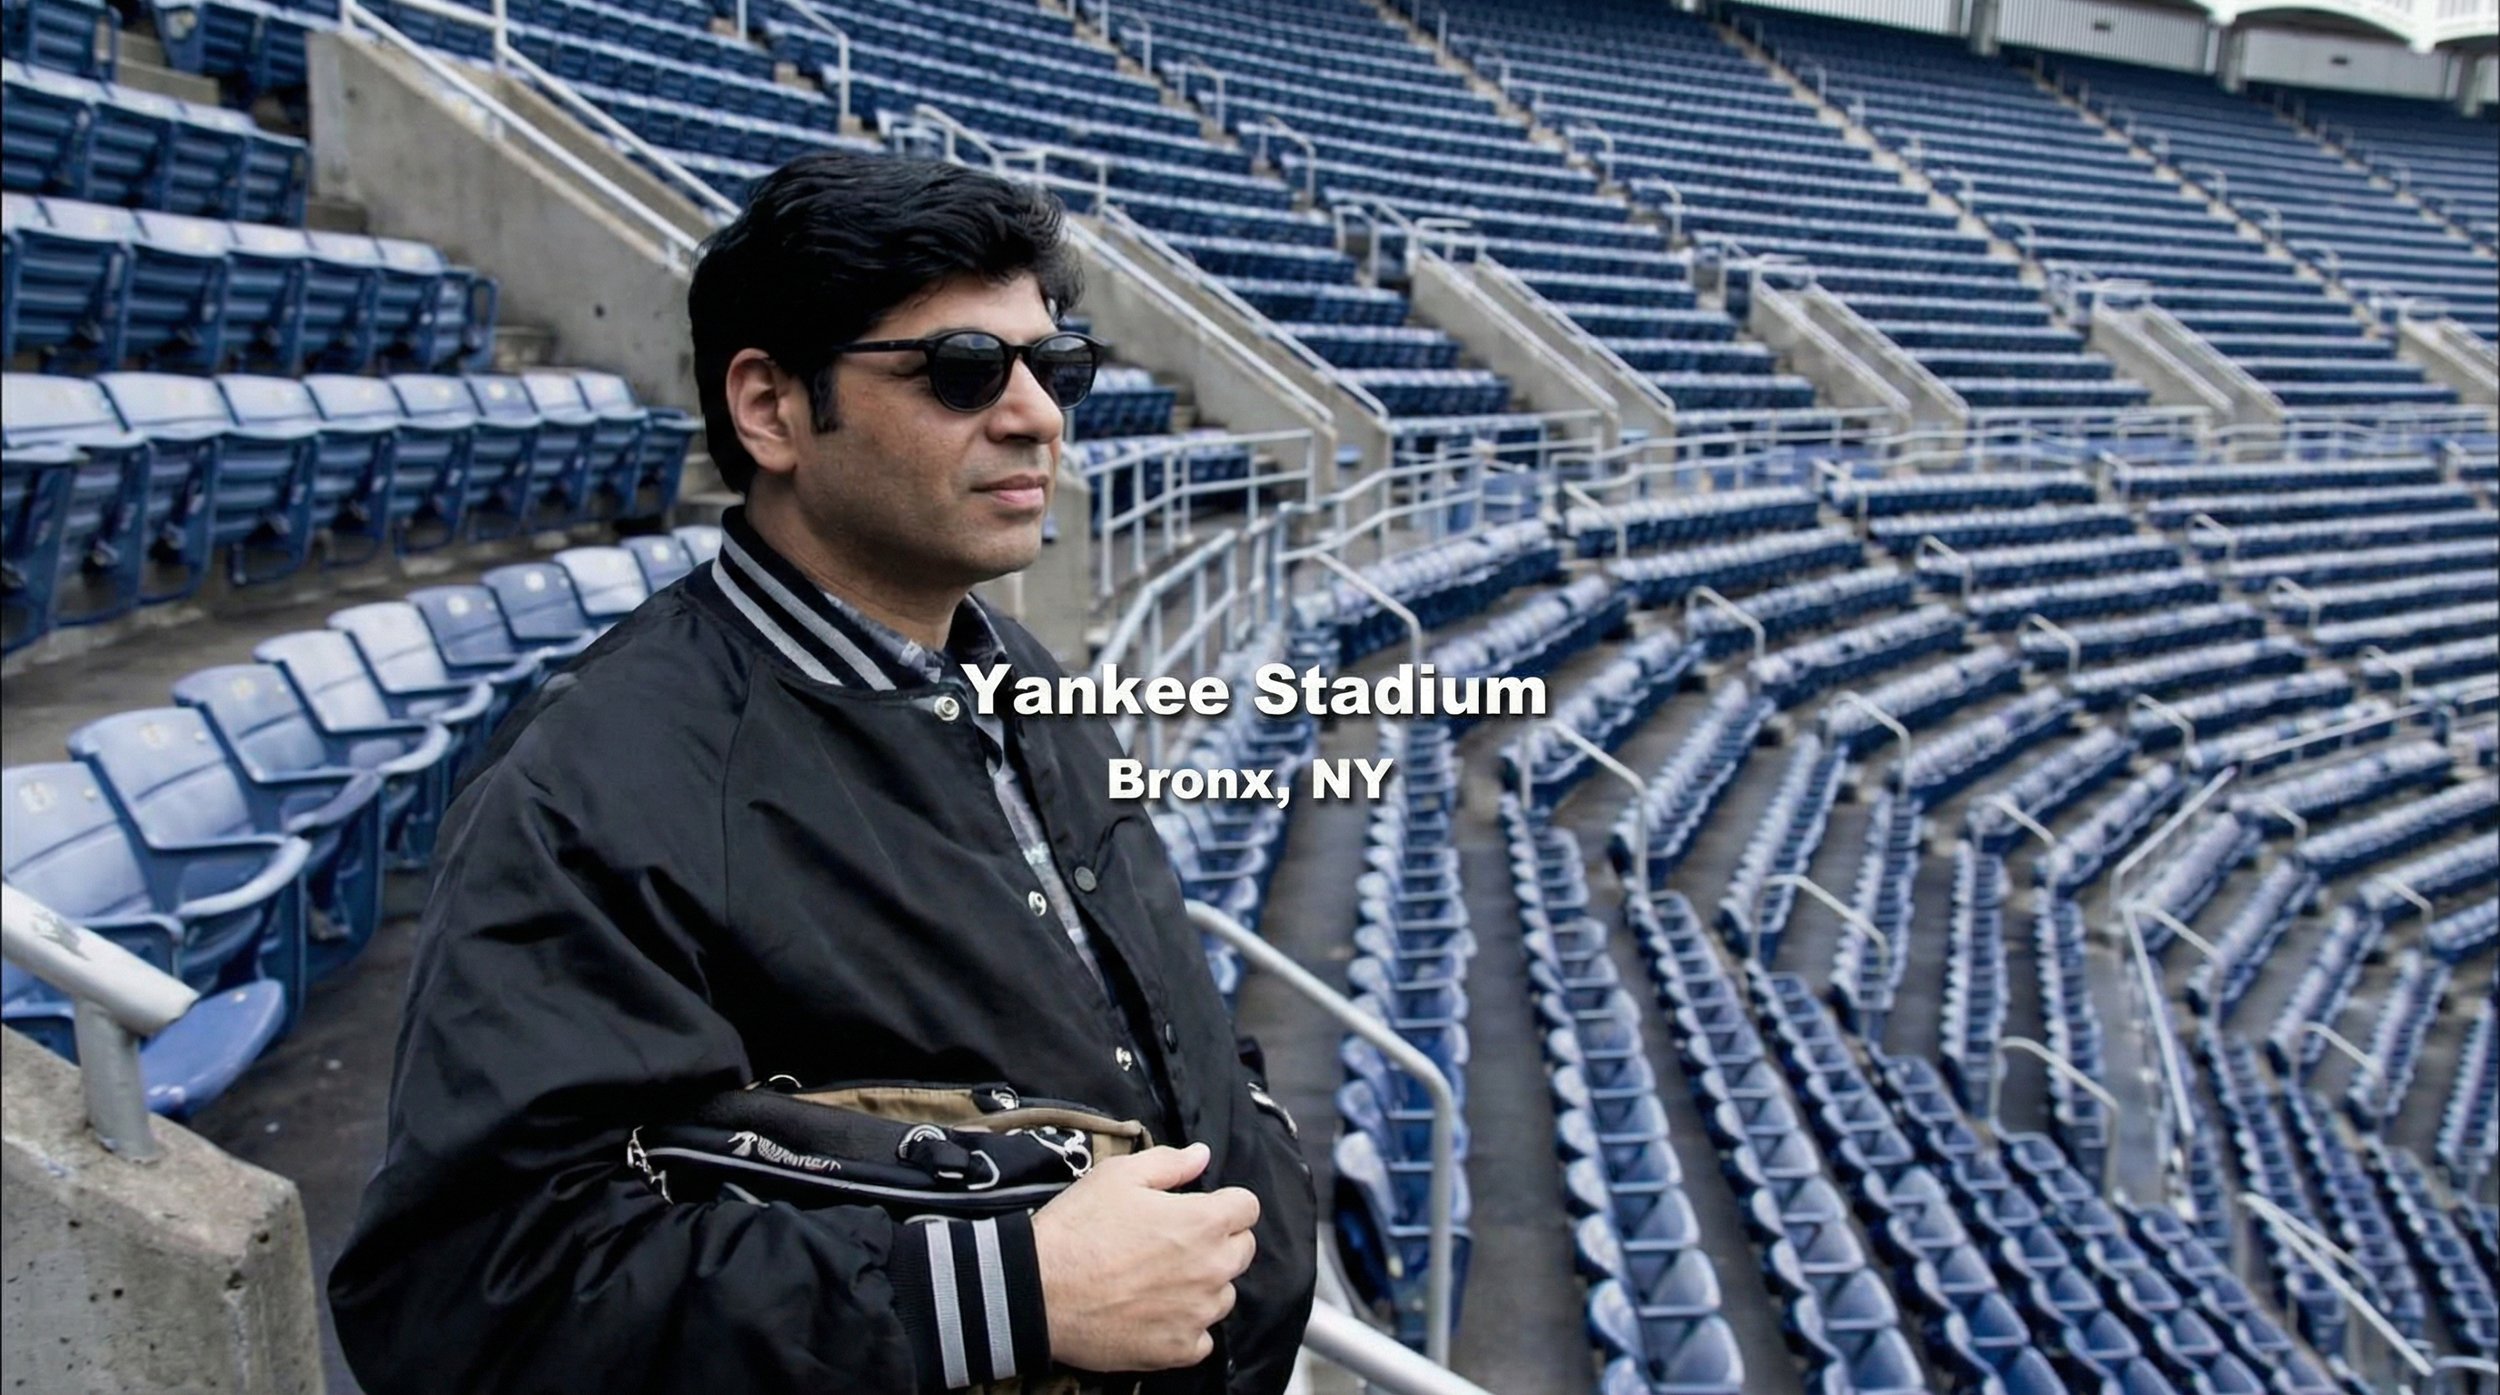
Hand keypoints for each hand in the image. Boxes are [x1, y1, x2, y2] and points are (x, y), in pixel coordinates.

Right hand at [1030, 1142, 1259, 1371]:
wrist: (1038, 1290)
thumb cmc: (1078, 1228)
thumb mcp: (1119, 1176)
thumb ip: (1170, 1163)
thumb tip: (1202, 1155)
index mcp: (1204, 1222)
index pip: (1247, 1208)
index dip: (1225, 1203)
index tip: (1201, 1208)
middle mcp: (1212, 1269)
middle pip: (1242, 1251)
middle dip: (1219, 1242)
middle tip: (1176, 1242)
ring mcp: (1198, 1314)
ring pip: (1223, 1295)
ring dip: (1203, 1285)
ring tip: (1160, 1279)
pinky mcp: (1178, 1349)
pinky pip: (1202, 1339)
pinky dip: (1185, 1327)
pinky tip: (1155, 1314)